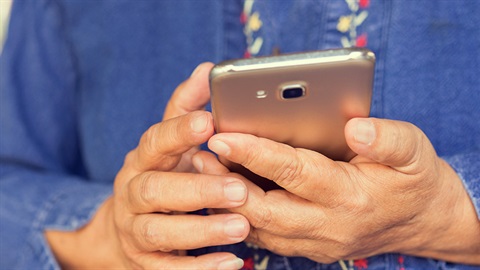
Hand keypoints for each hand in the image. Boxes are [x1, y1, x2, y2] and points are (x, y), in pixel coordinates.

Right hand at [46, 63, 247, 268]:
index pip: (154, 142)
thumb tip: (205, 70)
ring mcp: (135, 231)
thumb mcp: (169, 144)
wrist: (129, 227)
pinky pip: (168, 269)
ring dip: (200, 230)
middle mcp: (133, 194)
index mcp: (142, 161)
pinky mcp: (145, 262)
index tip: (209, 123)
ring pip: (159, 231)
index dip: (178, 132)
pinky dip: (199, 267)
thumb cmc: (162, 176)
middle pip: (154, 191)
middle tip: (238, 189)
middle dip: (196, 190)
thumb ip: (185, 109)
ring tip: (242, 226)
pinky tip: (232, 262)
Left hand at [199, 117, 479, 263]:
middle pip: (265, 209)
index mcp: (352, 197)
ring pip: (259, 228)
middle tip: (199, 154)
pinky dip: (241, 215)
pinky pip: (265, 236)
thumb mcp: (412, 150)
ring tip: (203, 169)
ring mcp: (315, 242)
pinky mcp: (307, 247)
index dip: (256, 153)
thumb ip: (386, 140)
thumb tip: (356, 127)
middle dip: (227, 183)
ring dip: (228, 201)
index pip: (295, 173)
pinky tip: (224, 191)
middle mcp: (329, 225)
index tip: (223, 135)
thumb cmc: (412, 180)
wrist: (419, 221)